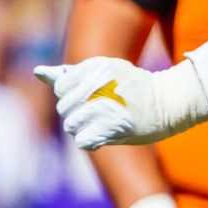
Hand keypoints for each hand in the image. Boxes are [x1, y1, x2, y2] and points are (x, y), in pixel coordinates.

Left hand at [36, 57, 207, 148]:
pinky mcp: (115, 126)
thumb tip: (37, 71)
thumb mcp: (102, 73)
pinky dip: (91, 141)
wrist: (171, 101)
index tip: (91, 98)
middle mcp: (100, 82)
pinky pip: (82, 141)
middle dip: (76, 115)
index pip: (61, 88)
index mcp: (96, 66)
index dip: (71, 97)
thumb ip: (68, 75)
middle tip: (98, 114)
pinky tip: (105, 136)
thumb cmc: (133, 87)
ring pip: (71, 125)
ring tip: (101, 125)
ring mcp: (107, 104)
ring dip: (84, 129)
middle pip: (64, 108)